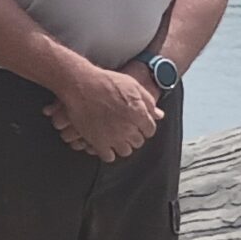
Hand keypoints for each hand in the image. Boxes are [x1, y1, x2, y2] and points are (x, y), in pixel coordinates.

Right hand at [41, 58, 161, 161]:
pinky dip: (108, 153)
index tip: (137, 124)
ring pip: (125, 151)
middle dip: (134, 135)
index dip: (144, 127)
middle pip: (138, 142)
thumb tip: (159, 115)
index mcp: (139, 114)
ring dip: (122, 145)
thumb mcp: (133, 85)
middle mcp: (128, 128)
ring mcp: (113, 137)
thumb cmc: (106, 82)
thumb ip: (148, 102)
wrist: (81, 85)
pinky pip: (109, 157)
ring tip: (115, 137)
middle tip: (125, 128)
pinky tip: (105, 144)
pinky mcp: (98, 142)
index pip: (150, 130)